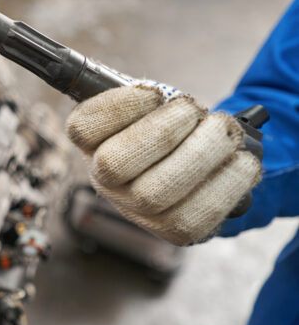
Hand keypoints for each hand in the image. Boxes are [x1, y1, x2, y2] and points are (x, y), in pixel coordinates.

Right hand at [65, 84, 261, 245]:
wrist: (200, 167)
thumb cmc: (172, 127)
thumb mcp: (153, 105)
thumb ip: (149, 97)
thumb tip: (164, 97)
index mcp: (93, 142)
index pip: (82, 128)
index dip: (119, 108)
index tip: (156, 93)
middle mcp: (104, 180)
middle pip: (114, 164)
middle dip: (164, 131)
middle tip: (196, 110)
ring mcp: (134, 210)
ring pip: (154, 193)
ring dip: (200, 154)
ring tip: (225, 132)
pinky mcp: (170, 231)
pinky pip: (194, 216)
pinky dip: (227, 184)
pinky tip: (242, 162)